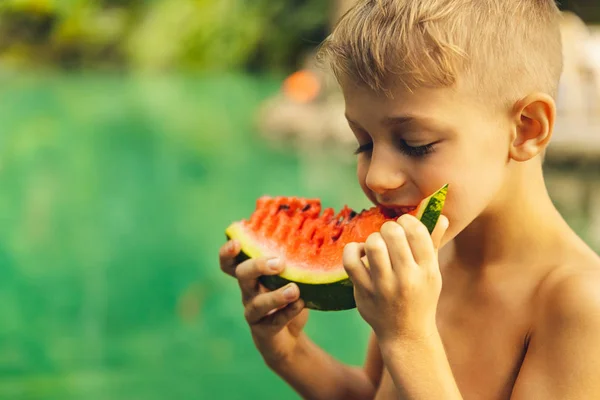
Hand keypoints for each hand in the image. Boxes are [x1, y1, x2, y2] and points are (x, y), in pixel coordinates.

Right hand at [219, 240, 308, 366]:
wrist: (289, 340)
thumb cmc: (289, 300)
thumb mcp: (291, 279)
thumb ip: (294, 265)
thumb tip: (311, 242)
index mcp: (252, 276)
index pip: (230, 263)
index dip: (227, 253)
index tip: (237, 243)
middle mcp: (248, 292)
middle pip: (242, 275)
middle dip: (257, 266)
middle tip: (279, 263)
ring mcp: (253, 312)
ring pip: (258, 303)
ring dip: (277, 296)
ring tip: (294, 290)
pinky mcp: (263, 330)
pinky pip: (274, 320)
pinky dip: (289, 312)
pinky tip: (300, 304)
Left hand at [342, 214, 448, 343]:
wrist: (405, 335)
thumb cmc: (420, 298)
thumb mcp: (432, 273)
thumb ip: (433, 244)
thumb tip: (442, 216)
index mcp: (427, 271)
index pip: (416, 231)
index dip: (407, 221)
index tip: (404, 226)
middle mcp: (406, 279)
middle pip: (392, 234)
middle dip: (388, 228)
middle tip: (388, 236)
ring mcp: (383, 287)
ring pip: (372, 245)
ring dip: (372, 239)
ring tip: (376, 246)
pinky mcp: (363, 292)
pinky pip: (351, 261)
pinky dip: (353, 250)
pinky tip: (360, 253)